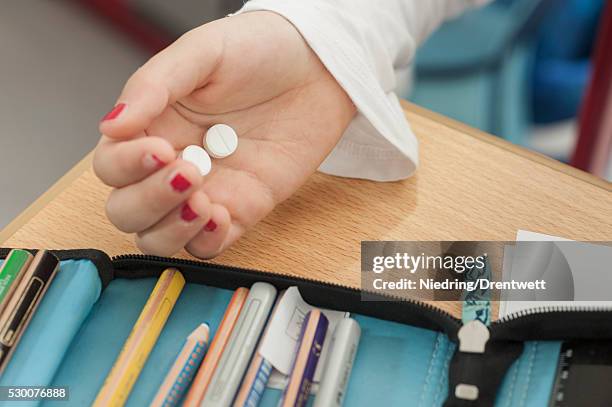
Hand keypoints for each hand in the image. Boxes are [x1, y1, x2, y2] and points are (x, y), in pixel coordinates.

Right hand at [93, 11, 355, 257]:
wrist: (318, 67)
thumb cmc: (259, 50)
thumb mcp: (203, 52)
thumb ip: (154, 85)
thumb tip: (112, 125)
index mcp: (153, 127)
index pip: (112, 166)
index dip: (127, 166)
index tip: (162, 148)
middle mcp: (172, 164)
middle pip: (127, 210)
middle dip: (148, 201)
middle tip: (189, 172)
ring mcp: (207, 191)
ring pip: (159, 238)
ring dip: (172, 229)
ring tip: (204, 202)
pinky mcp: (243, 208)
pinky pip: (210, 246)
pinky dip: (208, 241)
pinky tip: (223, 215)